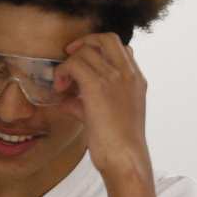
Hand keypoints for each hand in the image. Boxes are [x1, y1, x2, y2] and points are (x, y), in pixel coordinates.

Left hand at [54, 32, 151, 180]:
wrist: (125, 158)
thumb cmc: (116, 144)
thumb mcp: (105, 117)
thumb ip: (87, 103)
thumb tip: (66, 100)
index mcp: (136, 80)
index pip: (121, 48)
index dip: (98, 49)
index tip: (82, 62)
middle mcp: (129, 74)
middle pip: (106, 38)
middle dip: (84, 43)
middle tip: (69, 59)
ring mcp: (115, 78)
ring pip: (85, 51)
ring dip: (68, 64)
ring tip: (62, 85)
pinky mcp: (98, 87)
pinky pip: (75, 64)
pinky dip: (62, 72)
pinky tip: (60, 89)